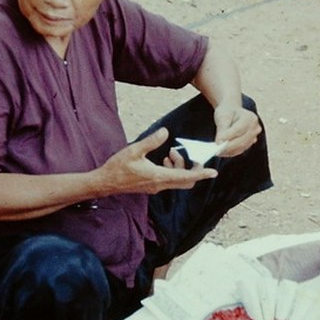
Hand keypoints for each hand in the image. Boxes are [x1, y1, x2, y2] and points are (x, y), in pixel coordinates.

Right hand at [100, 128, 215, 193]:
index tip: (213, 171)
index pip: (186, 176)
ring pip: (178, 180)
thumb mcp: (134, 150)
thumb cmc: (118, 167)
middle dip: (193, 168)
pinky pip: (170, 180)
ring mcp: (157, 187)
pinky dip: (172, 170)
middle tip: (188, 155)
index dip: (201, 173)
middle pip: (186, 181)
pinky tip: (163, 159)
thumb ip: (151, 141)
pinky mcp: (153, 186)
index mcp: (158, 176)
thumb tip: (166, 132)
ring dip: (180, 167)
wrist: (105, 183)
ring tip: (171, 152)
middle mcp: (160, 185)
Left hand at [212, 104, 261, 157]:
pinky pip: (239, 150)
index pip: (239, 129)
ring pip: (240, 147)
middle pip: (241, 140)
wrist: (232, 112)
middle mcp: (255, 128)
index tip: (217, 142)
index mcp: (250, 117)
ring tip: (217, 152)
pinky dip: (230, 152)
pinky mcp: (249, 144)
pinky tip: (221, 152)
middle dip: (228, 147)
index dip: (228, 136)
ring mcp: (253, 137)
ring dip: (228, 151)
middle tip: (216, 151)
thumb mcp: (222, 116)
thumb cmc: (227, 112)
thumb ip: (222, 129)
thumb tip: (219, 142)